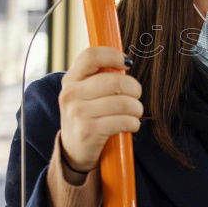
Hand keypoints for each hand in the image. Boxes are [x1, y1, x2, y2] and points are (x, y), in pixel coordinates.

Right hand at [59, 47, 143, 172]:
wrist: (74, 151)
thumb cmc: (88, 116)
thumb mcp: (85, 93)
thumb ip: (100, 76)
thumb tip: (126, 61)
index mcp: (71, 80)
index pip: (90, 56)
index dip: (113, 55)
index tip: (127, 63)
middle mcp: (70, 94)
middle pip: (115, 81)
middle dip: (134, 89)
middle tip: (136, 96)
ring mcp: (78, 113)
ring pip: (123, 102)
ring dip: (137, 109)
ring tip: (135, 113)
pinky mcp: (88, 132)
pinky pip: (123, 121)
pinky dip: (134, 123)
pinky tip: (131, 125)